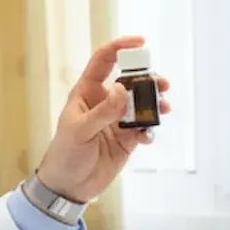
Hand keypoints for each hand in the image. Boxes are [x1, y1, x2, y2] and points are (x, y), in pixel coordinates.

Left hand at [33, 37, 171, 202]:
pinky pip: (144, 129)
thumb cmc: (66, 154)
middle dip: (148, 80)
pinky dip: (150, 130)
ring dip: (154, 104)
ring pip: (141, 104)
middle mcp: (104, 102)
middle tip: (163, 85)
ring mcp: (117, 121)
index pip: (104, 61)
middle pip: (130, 82)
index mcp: (87, 93)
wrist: (69, 186)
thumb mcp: (80, 130)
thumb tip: (123, 88)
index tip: (141, 43)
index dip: (120, 47)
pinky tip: (147, 138)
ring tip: (163, 109)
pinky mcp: (127, 139)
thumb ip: (103, 111)